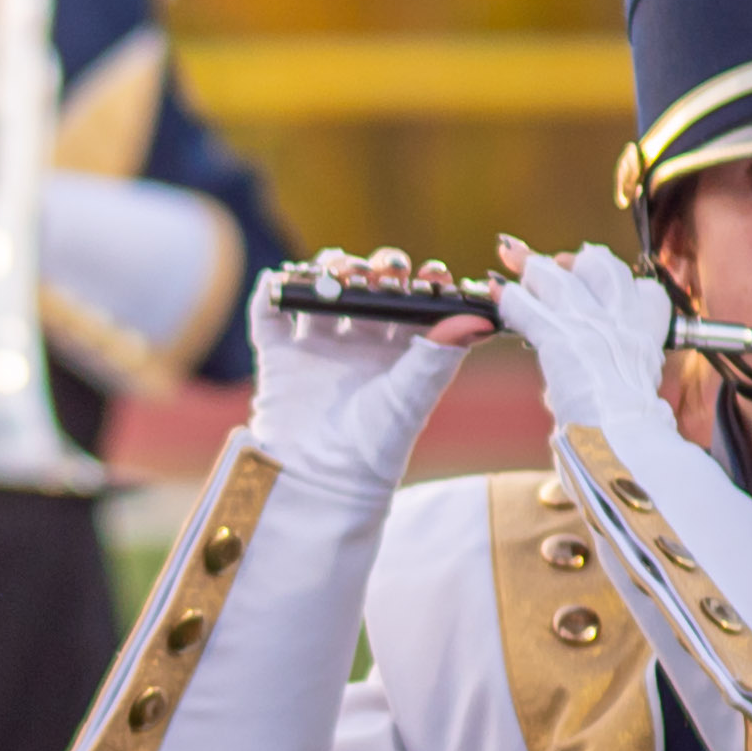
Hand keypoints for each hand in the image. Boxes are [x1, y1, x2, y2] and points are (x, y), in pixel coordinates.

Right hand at [244, 253, 477, 496]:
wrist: (321, 480)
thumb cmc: (376, 446)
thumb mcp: (412, 395)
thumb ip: (440, 353)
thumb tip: (481, 318)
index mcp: (397, 355)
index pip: (412, 304)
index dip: (423, 283)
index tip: (431, 274)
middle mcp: (358, 347)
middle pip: (367, 290)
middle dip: (375, 271)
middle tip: (383, 272)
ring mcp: (317, 350)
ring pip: (321, 292)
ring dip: (328, 271)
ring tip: (336, 271)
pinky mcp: (279, 358)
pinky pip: (270, 314)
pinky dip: (271, 291)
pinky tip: (280, 279)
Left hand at [484, 236, 677, 437]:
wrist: (624, 445)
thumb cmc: (626, 432)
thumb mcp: (633, 392)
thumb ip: (612, 372)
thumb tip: (577, 382)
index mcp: (649, 334)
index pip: (642, 290)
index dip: (614, 280)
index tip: (593, 277)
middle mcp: (625, 322)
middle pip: (603, 267)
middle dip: (574, 260)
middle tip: (552, 260)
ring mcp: (594, 327)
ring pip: (561, 279)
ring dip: (533, 267)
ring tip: (510, 256)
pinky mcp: (563, 340)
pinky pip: (530, 309)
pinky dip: (510, 299)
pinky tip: (496, 292)